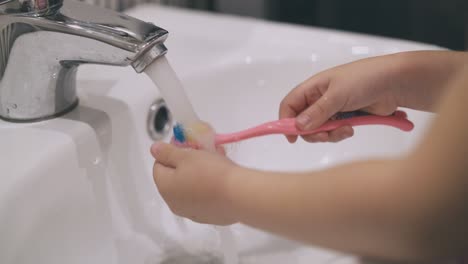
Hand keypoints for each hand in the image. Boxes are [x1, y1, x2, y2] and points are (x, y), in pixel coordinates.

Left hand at [150, 142, 238, 224]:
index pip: (158, 165)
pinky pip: (204, 196)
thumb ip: (167, 152)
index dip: (171, 152)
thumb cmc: (210, 172)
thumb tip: (154, 150)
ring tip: (216, 159)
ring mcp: (192, 212)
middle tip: (202, 150)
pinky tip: (221, 176)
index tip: (186, 143)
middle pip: (175, 177)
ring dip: (199, 172)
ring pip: (191, 186)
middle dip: (188, 161)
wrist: (239, 195)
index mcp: (165, 187)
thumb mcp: (187, 155)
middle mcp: (174, 203)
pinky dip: (209, 185)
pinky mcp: (209, 216)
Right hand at [280, 55, 400, 142]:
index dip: (286, 120)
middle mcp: (320, 98)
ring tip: (346, 129)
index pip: (290, 104)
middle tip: (325, 135)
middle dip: (312, 132)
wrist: (396, 83)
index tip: (292, 137)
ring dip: (329, 134)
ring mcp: (333, 109)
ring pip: (319, 130)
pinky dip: (340, 134)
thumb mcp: (338, 95)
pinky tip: (352, 128)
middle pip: (303, 122)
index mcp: (314, 87)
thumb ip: (317, 112)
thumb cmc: (365, 79)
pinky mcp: (346, 118)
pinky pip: (334, 132)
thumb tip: (298, 126)